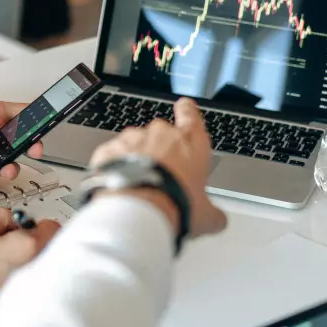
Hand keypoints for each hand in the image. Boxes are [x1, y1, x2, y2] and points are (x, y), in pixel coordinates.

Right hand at [0, 208, 61, 326]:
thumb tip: (9, 219)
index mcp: (26, 247)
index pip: (53, 229)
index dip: (38, 227)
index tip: (29, 231)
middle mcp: (38, 270)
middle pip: (54, 251)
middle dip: (40, 247)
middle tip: (20, 250)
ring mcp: (38, 293)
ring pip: (49, 273)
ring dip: (37, 268)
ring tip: (12, 271)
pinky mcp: (32, 310)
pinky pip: (41, 293)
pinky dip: (32, 290)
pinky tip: (9, 289)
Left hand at [89, 97, 227, 237]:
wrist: (137, 210)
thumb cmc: (174, 206)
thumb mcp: (205, 216)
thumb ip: (213, 213)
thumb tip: (217, 220)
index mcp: (190, 144)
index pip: (192, 117)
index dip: (187, 111)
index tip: (184, 107)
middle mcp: (162, 135)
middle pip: (161, 134)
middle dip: (159, 150)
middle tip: (160, 177)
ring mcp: (133, 140)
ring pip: (134, 143)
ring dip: (135, 159)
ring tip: (137, 187)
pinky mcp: (109, 150)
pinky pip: (112, 155)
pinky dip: (113, 167)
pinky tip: (118, 186)